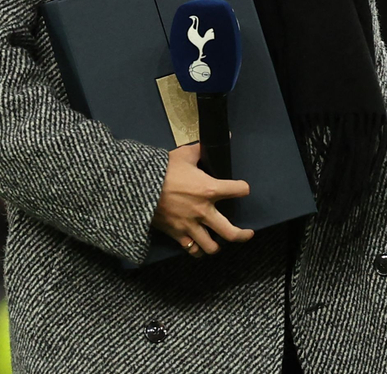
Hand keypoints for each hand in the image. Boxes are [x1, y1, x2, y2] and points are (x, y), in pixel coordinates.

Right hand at [151, 142, 253, 257]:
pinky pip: (191, 249)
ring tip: (220, 241)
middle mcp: (203, 211)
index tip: (242, 189)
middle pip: (231, 233)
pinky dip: (196, 249)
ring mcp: (190, 225)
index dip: (243, 188)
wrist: (138, 186)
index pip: (239, 190)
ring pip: (211, 247)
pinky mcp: (177, 234)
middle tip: (248, 233)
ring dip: (217, 245)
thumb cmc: (162, 169)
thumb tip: (221, 137)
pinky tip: (199, 245)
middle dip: (243, 235)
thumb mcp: (184, 155)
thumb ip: (202, 149)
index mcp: (209, 189)